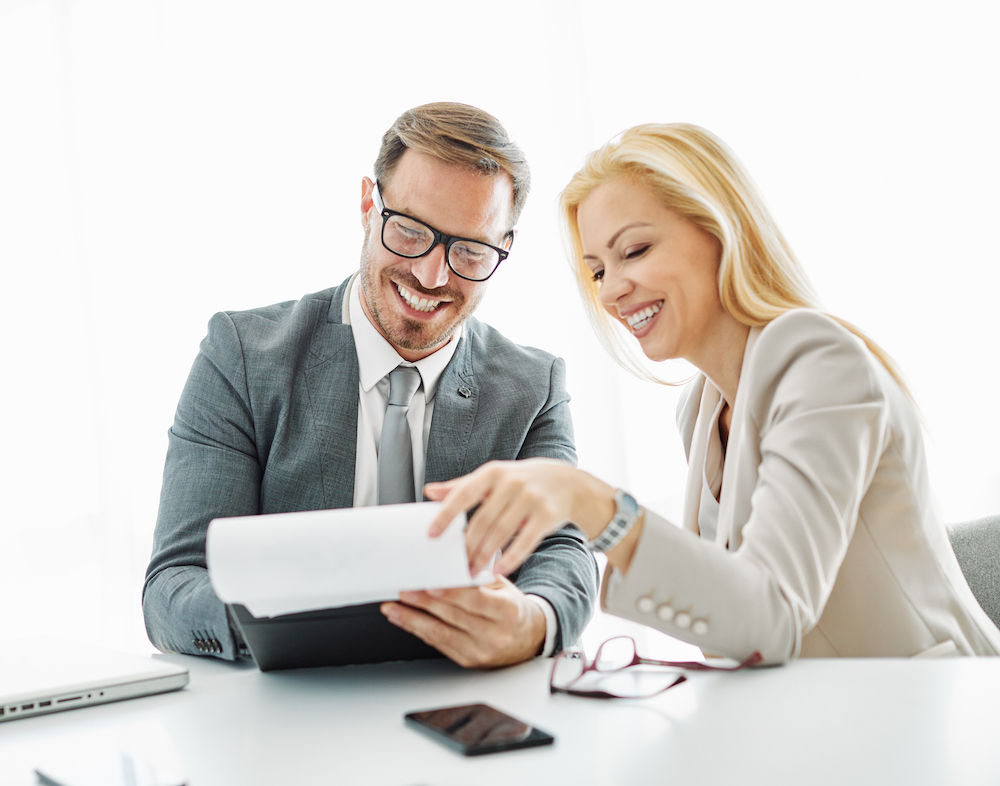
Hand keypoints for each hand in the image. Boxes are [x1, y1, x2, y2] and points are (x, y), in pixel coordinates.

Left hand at [380, 576, 545, 668]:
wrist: (528, 638)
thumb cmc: (512, 608)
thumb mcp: (504, 587)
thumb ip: (479, 576)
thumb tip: (450, 564)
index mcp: (508, 612)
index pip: (476, 601)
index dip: (451, 594)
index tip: (430, 585)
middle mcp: (495, 634)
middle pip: (453, 616)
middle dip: (424, 602)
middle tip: (404, 591)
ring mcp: (480, 650)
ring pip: (441, 633)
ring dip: (413, 619)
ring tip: (393, 607)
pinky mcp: (468, 660)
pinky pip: (439, 644)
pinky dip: (418, 630)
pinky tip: (405, 620)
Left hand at [425, 458, 614, 575]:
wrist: (568, 483)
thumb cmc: (522, 481)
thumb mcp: (493, 478)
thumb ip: (462, 486)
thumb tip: (429, 491)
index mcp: (493, 473)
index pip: (464, 494)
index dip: (446, 514)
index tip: (431, 534)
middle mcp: (512, 483)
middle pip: (483, 519)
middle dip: (467, 545)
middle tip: (455, 566)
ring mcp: (532, 498)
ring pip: (502, 532)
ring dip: (485, 555)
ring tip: (473, 572)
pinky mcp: (547, 515)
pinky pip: (526, 541)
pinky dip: (511, 558)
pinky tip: (499, 571)